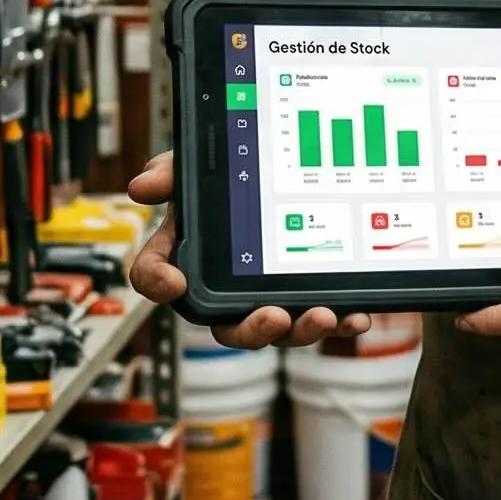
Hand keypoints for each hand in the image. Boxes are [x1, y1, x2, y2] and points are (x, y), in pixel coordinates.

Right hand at [127, 152, 371, 350]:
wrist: (277, 179)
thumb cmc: (226, 184)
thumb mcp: (199, 169)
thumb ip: (172, 172)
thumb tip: (143, 184)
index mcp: (187, 257)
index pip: (156, 276)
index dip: (159, 282)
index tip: (175, 281)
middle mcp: (224, 289)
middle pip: (228, 326)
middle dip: (253, 329)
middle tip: (274, 317)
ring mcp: (267, 296)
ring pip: (278, 328)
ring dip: (301, 329)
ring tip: (323, 316)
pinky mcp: (306, 297)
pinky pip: (322, 317)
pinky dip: (341, 321)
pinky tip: (357, 315)